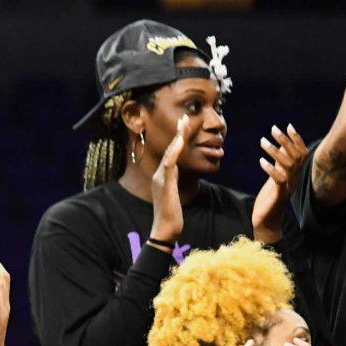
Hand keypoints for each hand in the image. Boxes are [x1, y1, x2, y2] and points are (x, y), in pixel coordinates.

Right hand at [149, 115, 187, 241]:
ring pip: (170, 153)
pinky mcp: (164, 185)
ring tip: (184, 123)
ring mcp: (161, 179)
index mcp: (163, 176)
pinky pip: (169, 165)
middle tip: (185, 116)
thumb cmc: (171, 215)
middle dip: (178, 131)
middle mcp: (160, 174)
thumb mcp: (174, 194)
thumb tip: (176, 173)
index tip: (185, 124)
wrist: (165, 230)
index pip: (172, 153)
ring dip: (177, 137)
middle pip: (170, 148)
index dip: (178, 138)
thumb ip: (173, 182)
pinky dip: (174, 152)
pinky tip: (180, 142)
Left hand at [251, 124, 307, 242]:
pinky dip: (271, 169)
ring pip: (288, 165)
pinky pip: (279, 180)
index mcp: (293, 175)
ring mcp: (287, 188)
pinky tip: (261, 161)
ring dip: (275, 151)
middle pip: (295, 156)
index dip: (297, 139)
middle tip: (273, 128)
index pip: (301, 154)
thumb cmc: (270, 200)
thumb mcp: (276, 179)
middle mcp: (293, 180)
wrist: (267, 223)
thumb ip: (280, 165)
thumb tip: (281, 149)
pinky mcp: (278, 196)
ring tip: (262, 141)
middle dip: (285, 140)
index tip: (288, 125)